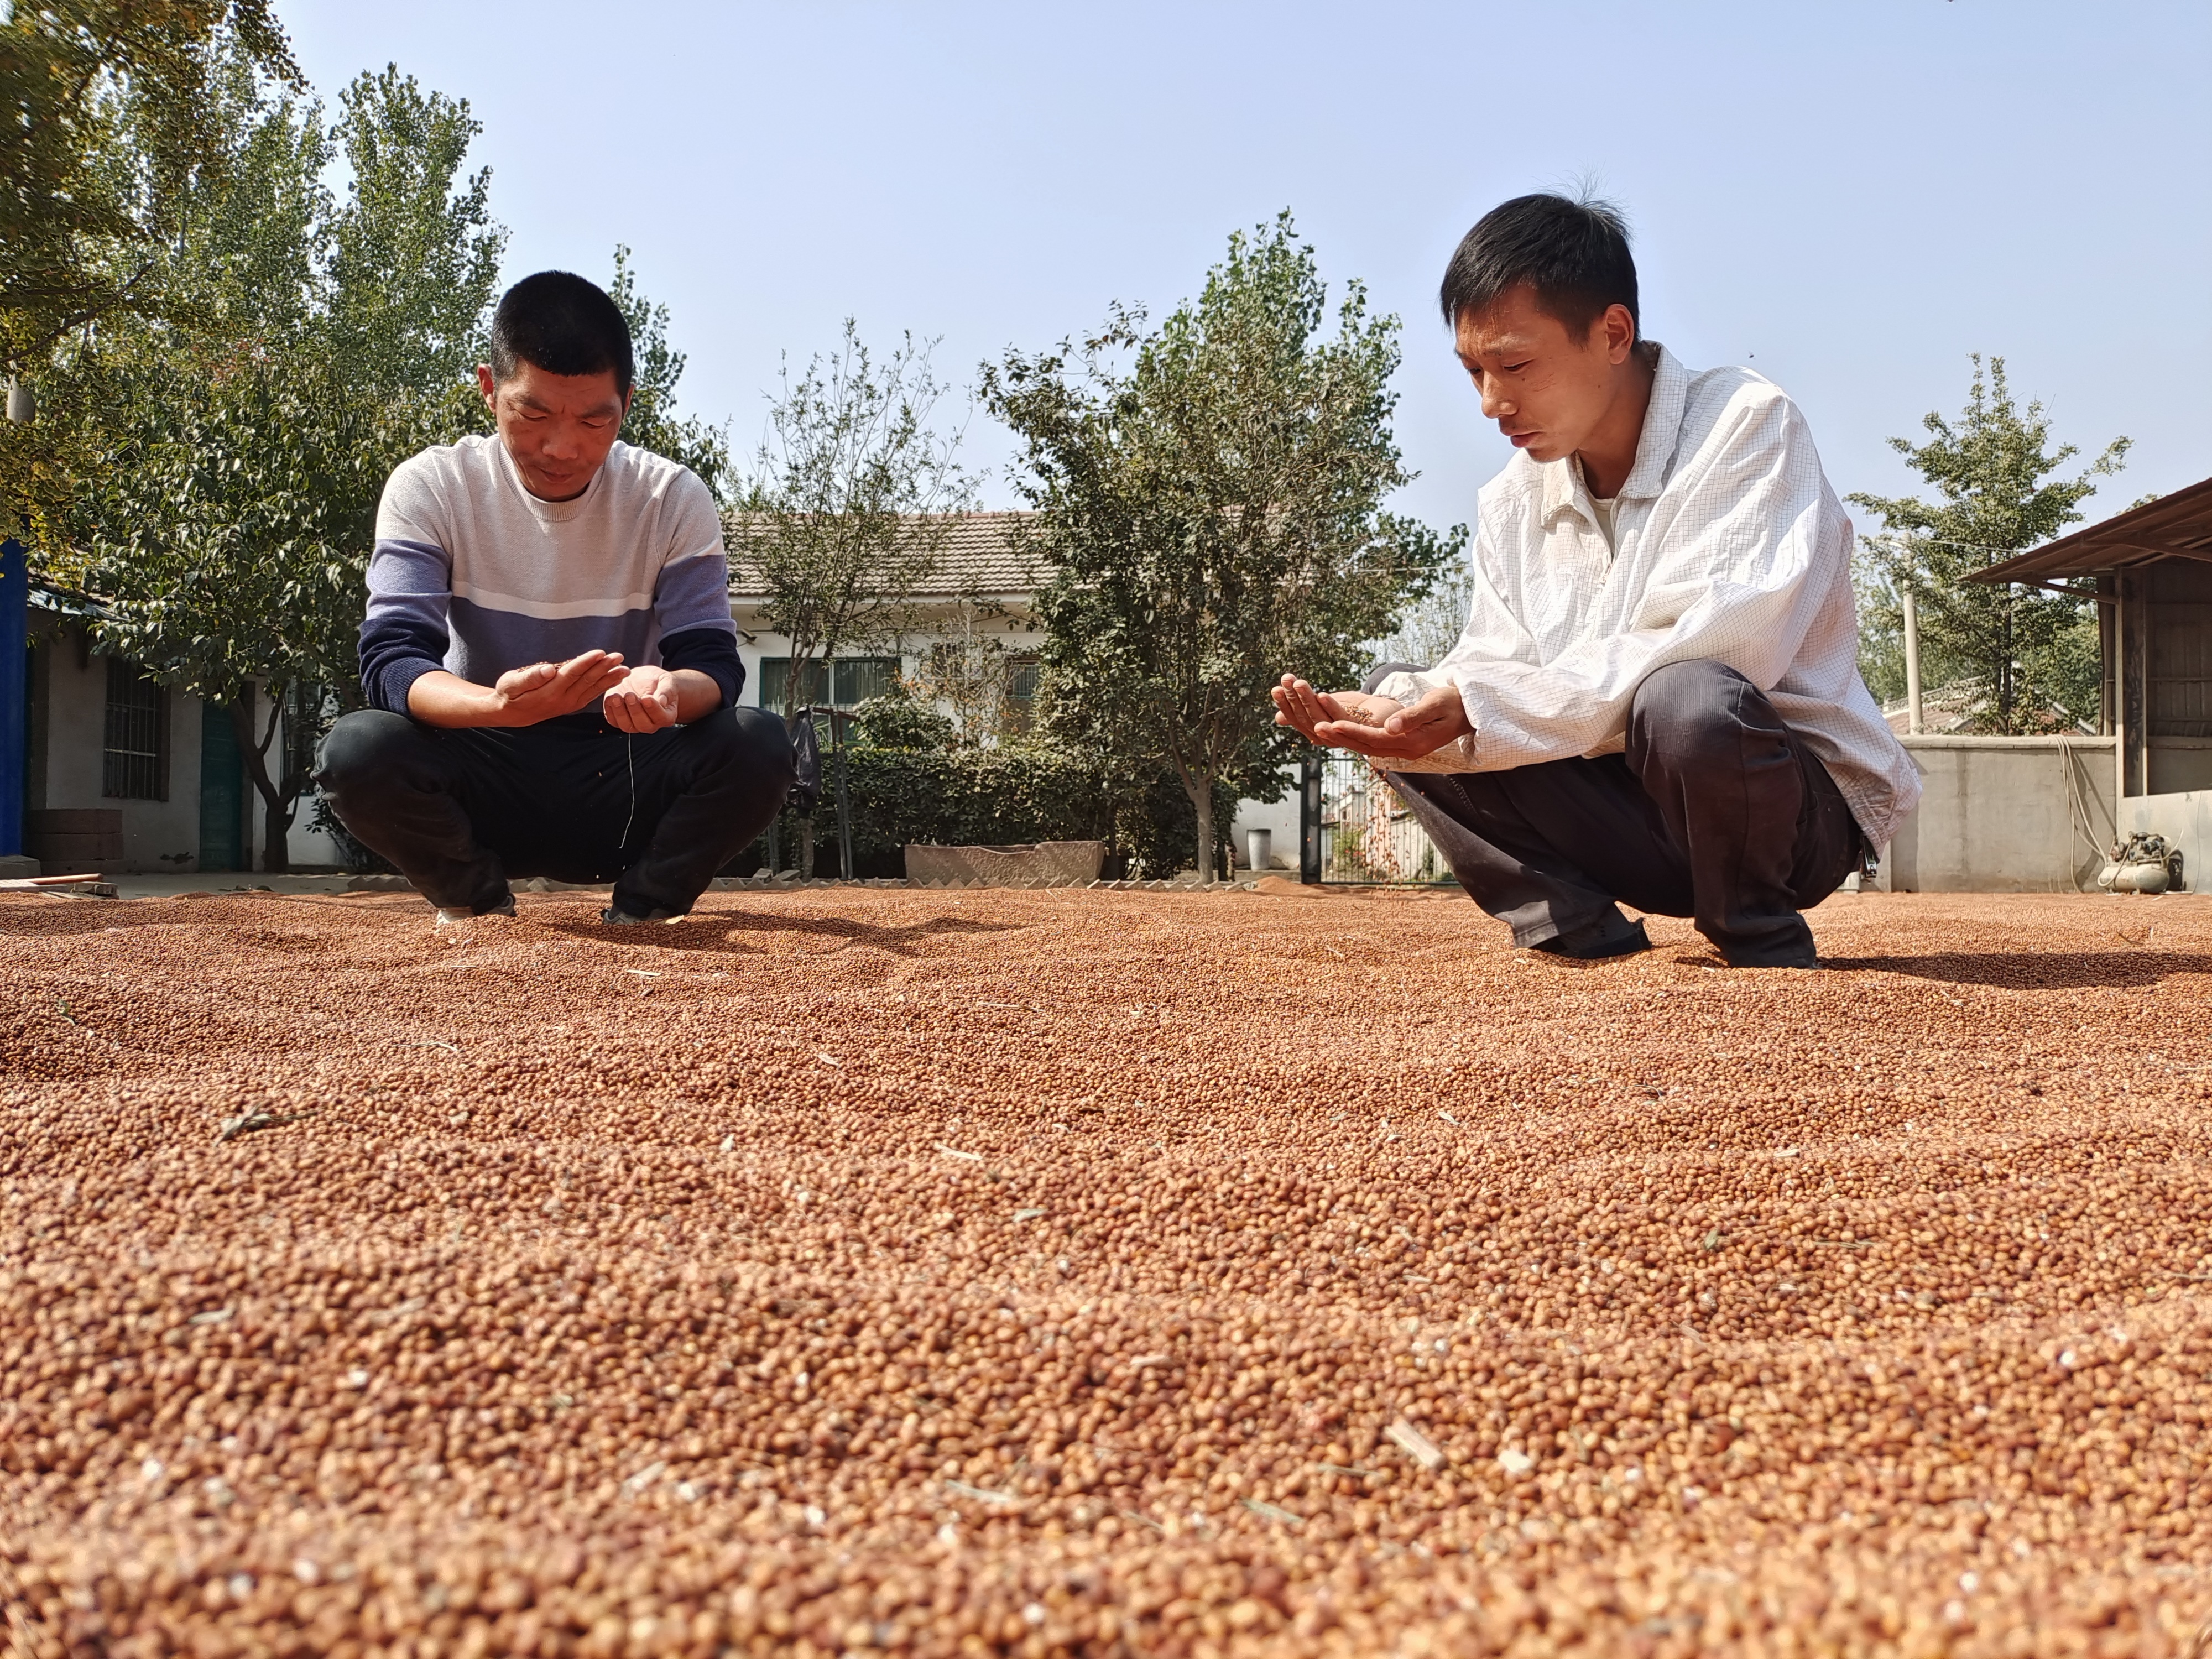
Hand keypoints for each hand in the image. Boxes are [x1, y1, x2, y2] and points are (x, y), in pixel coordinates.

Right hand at [489, 650, 628, 725]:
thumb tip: (548, 669)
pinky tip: (613, 680)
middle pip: (587, 681)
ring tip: (625, 669)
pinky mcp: (570, 705)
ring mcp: (568, 704)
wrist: (510, 714)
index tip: (601, 652)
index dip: (586, 663)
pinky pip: (590, 696)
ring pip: (592, 689)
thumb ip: (530, 677)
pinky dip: (603, 687)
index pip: (572, 674)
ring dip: (609, 678)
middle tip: (620, 656)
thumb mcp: (511, 684)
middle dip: (604, 668)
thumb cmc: (509, 693)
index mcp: (549, 692)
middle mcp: (562, 700)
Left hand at [602, 663, 682, 733]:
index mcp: (666, 716)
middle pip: (643, 725)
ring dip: (620, 712)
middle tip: (630, 695)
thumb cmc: (659, 682)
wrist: (645, 680)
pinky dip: (610, 710)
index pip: (661, 718)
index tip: (646, 698)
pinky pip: (613, 720)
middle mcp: (651, 724)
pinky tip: (610, 698)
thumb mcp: (666, 681)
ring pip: (626, 725)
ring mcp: (634, 724)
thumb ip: (665, 691)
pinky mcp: (619, 719)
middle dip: (635, 710)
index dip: (653, 709)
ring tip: (616, 697)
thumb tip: (661, 701)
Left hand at [1272, 674, 1471, 759]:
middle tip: (1315, 726)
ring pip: (1367, 746)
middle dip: (1340, 737)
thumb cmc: (1455, 703)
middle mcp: (1405, 750)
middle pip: (1366, 746)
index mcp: (1413, 743)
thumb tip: (1390, 727)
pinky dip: (1354, 736)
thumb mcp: (1436, 705)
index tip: (1329, 724)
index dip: (1351, 732)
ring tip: (1319, 727)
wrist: (1470, 712)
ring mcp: (1403, 749)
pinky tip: (1338, 730)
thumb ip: (1412, 717)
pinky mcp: (1401, 744)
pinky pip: (1373, 742)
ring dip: (1344, 738)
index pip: (1375, 739)